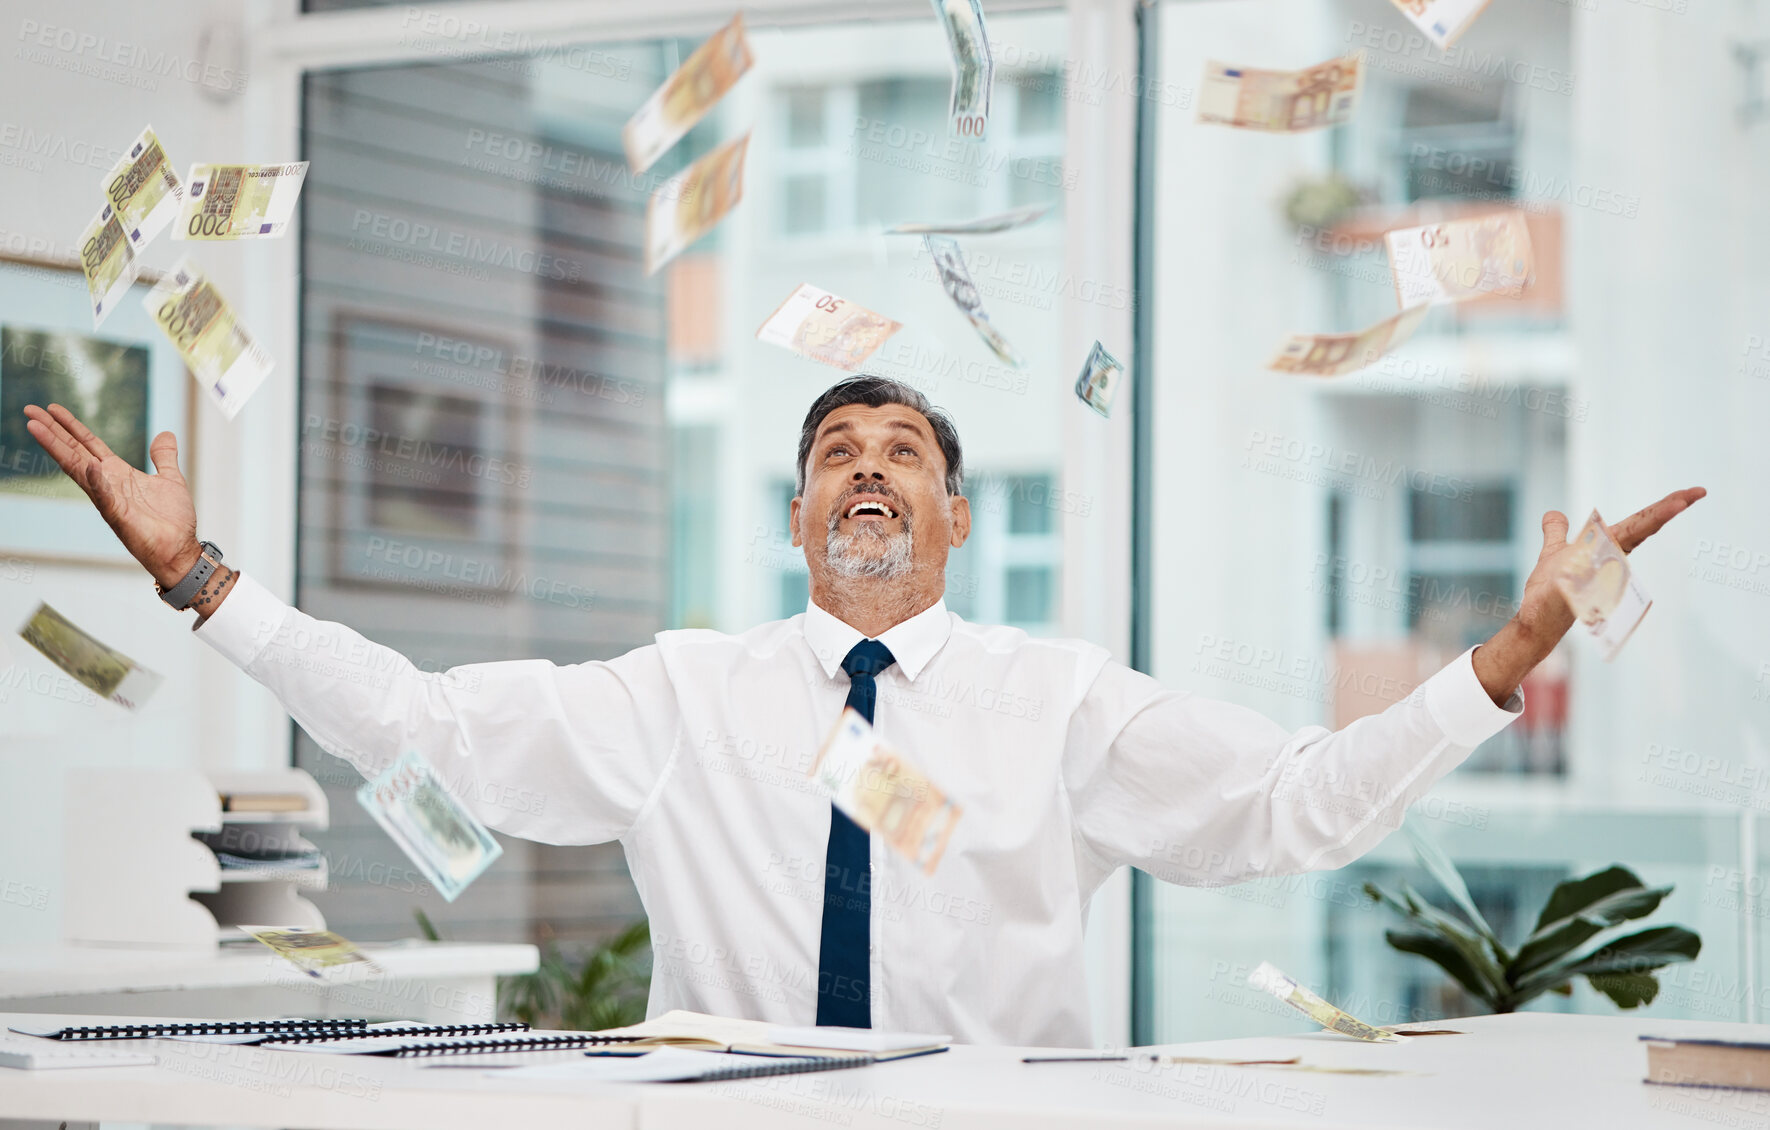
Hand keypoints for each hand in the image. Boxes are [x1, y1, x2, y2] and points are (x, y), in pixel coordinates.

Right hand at [22, 403, 200, 587]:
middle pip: (74, 451)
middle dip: (52, 431)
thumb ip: (164, 457)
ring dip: (58, 448)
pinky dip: (98, 482)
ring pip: (78, 469)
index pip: (88, 444)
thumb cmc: (173, 520)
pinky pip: (105, 497)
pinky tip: (90, 466)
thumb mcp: (170, 479)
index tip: (51, 408)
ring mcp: (108, 500)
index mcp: (117, 473)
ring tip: (37, 427)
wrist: (180, 550)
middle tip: (29, 410)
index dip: (71, 426)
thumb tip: (165, 434)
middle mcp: (106, 483)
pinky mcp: (119, 517)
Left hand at [1472, 487, 1706, 702]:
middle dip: (1667, 509)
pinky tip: (1615, 543)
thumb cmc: (1550, 588)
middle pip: (1642, 528)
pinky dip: (1605, 553)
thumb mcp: (1554, 551)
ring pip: (1625, 542)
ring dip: (1649, 523)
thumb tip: (1554, 514)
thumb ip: (1557, 532)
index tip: (1695, 492)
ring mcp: (1597, 571)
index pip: (1639, 522)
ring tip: (1677, 504)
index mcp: (1605, 545)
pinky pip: (1594, 566)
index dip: (1664, 507)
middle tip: (1697, 492)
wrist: (1538, 616)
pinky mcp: (1579, 585)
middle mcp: (1607, 556)